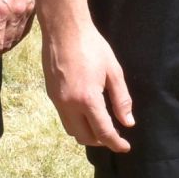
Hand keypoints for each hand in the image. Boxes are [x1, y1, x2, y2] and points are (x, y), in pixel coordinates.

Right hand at [41, 13, 135, 152]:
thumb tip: (127, 122)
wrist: (64, 30)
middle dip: (100, 141)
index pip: (103, 132)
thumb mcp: (114, 72)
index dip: (116, 143)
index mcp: (88, 100)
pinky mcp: (51, 94)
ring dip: (86, 133)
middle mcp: (69, 105)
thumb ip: (121, 99)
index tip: (125, 147)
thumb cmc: (92, 47)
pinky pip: (64, 117)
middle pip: (84, 137)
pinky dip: (76, 122)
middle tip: (114, 136)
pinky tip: (86, 112)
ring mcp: (57, 100)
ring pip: (71, 130)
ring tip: (100, 126)